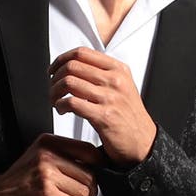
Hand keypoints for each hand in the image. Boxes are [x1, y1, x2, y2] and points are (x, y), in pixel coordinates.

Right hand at [0, 133, 103, 195]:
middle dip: (88, 189)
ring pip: (84, 191)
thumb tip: (94, 162)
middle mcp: (48, 156)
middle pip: (90, 174)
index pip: (88, 150)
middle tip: (80, 194)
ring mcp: (47, 175)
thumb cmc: (18, 181)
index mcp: (48, 142)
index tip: (95, 173)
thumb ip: (63, 155)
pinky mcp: (47, 195)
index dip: (98, 165)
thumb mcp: (38, 156)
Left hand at [49, 47, 156, 165]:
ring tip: (56, 101)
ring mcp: (110, 98)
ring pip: (69, 83)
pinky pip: (72, 103)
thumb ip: (102, 74)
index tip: (54, 70)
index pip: (82, 53)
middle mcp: (115, 80)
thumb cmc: (128, 116)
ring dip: (55, 92)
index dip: (61, 60)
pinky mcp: (104, 116)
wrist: (143, 142)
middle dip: (55, 78)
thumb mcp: (122, 86)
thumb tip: (73, 66)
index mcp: (118, 69)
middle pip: (72, 66)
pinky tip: (62, 110)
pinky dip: (60, 105)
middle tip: (53, 89)